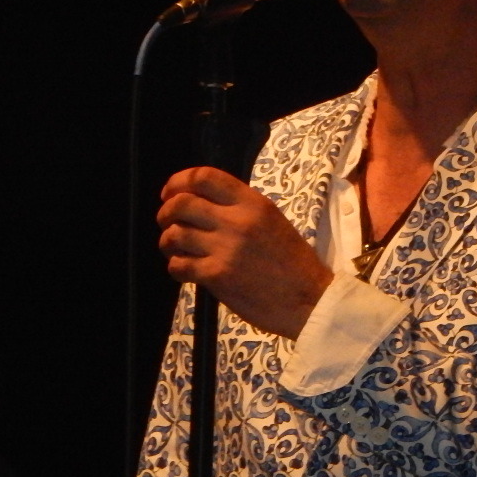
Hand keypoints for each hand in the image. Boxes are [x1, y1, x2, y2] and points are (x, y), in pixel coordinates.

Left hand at [157, 166, 331, 338]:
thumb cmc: (293, 262)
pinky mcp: (217, 276)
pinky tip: (184, 269)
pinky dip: (175, 266)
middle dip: (165, 212)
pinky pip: (179, 265)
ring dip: (167, 241)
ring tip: (173, 248)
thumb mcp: (272, 222)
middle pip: (181, 203)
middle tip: (166, 222)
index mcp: (252, 203)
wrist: (310, 299)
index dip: (179, 181)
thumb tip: (203, 205)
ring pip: (175, 234)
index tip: (170, 192)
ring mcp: (225, 249)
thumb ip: (240, 210)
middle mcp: (236, 221)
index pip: (205, 177)